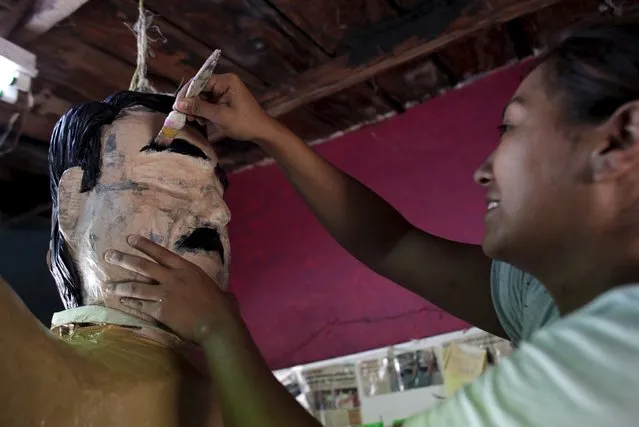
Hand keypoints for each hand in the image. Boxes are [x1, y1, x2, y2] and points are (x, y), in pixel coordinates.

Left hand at [104, 235, 238, 342]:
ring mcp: (165, 294)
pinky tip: (122, 302)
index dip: (145, 246)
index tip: (130, 239)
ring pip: (137, 287)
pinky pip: (141, 305)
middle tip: (108, 255)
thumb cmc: (222, 308)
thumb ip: (216, 291)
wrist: (216, 324)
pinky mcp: (160, 310)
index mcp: (187, 269)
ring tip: (107, 285)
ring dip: (121, 285)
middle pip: (143, 266)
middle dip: (124, 259)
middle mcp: (173, 278)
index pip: (162, 253)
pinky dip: (131, 303)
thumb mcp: (220, 292)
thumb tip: (225, 297)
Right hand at [174, 73, 280, 141]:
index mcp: (226, 81)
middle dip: (191, 102)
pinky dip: (203, 111)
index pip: (200, 81)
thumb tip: (179, 104)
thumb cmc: (245, 123)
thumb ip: (199, 108)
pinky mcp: (224, 100)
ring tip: (194, 120)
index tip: (177, 106)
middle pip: (200, 88)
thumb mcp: (220, 116)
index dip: (187, 93)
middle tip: (185, 116)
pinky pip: (208, 102)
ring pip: (202, 96)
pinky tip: (202, 121)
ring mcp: (224, 91)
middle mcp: (224, 82)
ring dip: (196, 109)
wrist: (262, 132)